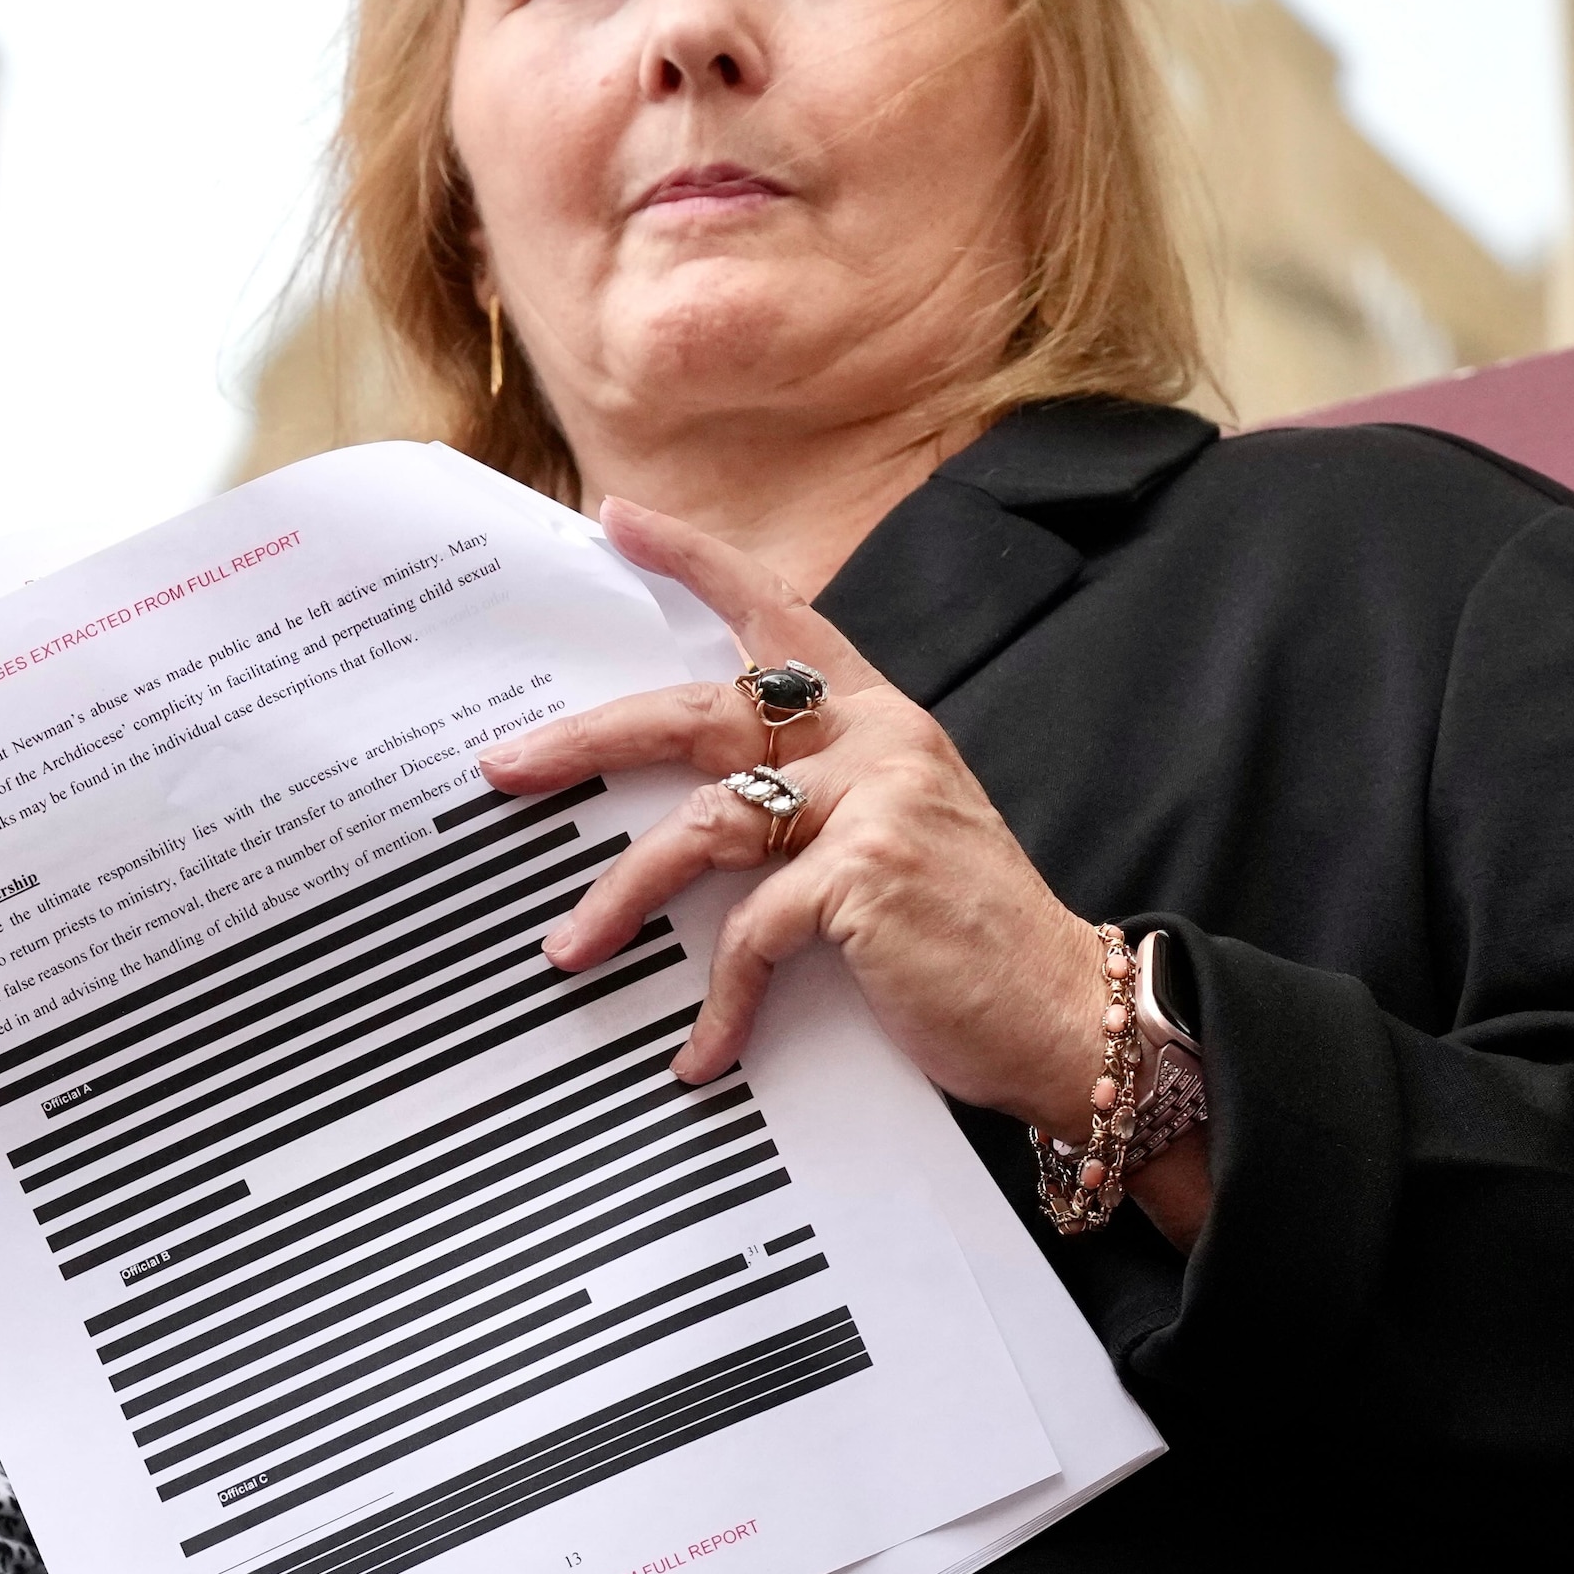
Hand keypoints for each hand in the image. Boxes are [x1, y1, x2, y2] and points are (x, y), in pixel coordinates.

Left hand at [481, 499, 1104, 1119]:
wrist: (1066, 1011)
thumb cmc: (970, 941)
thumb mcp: (894, 840)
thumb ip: (814, 805)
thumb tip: (695, 821)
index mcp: (881, 718)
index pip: (779, 611)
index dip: (694, 561)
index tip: (616, 521)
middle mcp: (878, 741)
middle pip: (701, 714)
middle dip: (588, 741)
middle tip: (506, 767)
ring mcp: (874, 801)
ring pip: (703, 827)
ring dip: (623, 894)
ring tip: (570, 947)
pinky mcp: (864, 874)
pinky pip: (749, 931)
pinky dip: (719, 1001)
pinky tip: (702, 1052)